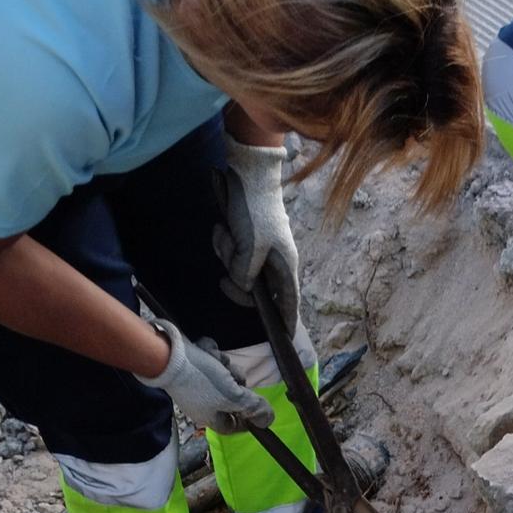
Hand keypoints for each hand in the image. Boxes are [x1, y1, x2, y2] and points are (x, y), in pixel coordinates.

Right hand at [134, 319, 273, 433]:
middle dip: (236, 385)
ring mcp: (196, 384)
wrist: (169, 354)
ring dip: (224, 367)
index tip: (258, 409)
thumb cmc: (202, 380)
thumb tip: (267, 421)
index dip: (247, 420)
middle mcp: (202, 403)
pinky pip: (211, 361)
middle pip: (231, 398)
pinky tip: (206, 353)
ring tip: (217, 362)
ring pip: (223, 376)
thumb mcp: (233, 396)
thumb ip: (252, 407)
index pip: (232, 426)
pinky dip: (212, 356)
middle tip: (234, 379)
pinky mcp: (192, 366)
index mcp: (210, 417)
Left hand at [211, 134, 299, 332]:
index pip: (288, 301)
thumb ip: (246, 272)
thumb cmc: (256, 211)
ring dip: (227, 255)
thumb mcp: (250, 246)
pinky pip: (232, 255)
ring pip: (239, 270)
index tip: (285, 337)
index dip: (287, 319)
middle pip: (255, 289)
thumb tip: (245, 287)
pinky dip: (224, 244)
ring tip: (226, 234)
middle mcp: (275, 262)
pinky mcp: (247, 241)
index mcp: (284, 265)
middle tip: (223, 278)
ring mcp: (260, 251)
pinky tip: (223, 229)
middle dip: (236, 281)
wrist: (249, 176)